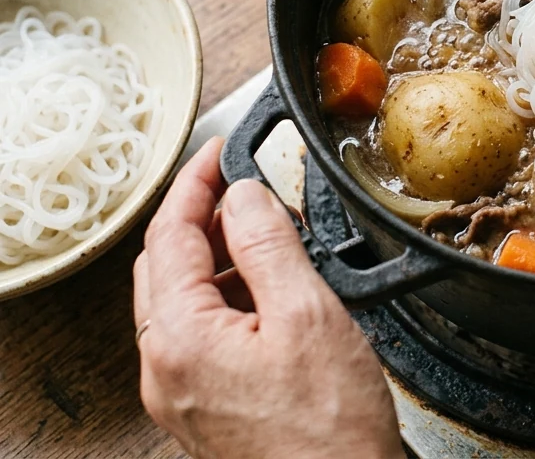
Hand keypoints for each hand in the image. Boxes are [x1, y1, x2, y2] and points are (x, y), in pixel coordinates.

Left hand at [134, 138, 403, 458]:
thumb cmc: (328, 427)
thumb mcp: (305, 313)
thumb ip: (267, 244)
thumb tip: (243, 194)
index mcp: (179, 339)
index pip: (171, 235)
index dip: (197, 182)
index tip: (221, 150)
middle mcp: (165, 369)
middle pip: (164, 267)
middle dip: (201, 217)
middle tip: (243, 185)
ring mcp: (182, 392)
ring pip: (181, 300)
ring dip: (218, 258)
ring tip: (272, 237)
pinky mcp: (206, 407)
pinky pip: (201, 334)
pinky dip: (228, 297)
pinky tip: (271, 292)